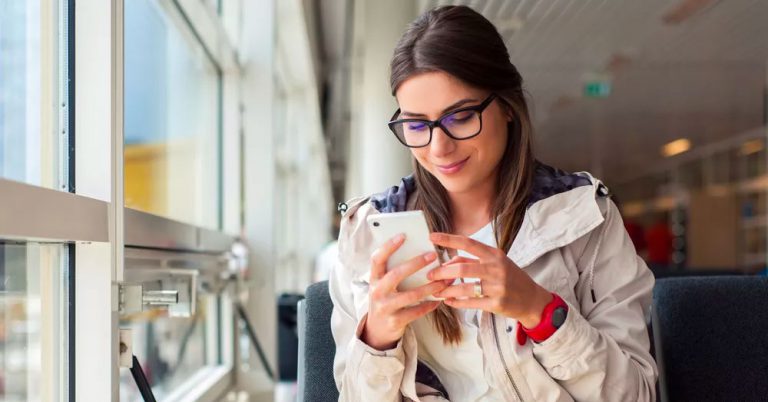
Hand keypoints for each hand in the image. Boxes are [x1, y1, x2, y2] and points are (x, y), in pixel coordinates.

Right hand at [361, 233, 451, 349]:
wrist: (377, 330)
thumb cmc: (385, 300)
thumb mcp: (383, 285)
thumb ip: (394, 271)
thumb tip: (419, 253)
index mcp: (374, 279)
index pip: (377, 259)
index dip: (388, 246)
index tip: (403, 235)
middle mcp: (377, 292)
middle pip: (396, 274)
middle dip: (415, 264)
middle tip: (433, 255)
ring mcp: (385, 307)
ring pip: (410, 295)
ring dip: (429, 286)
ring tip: (444, 280)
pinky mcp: (395, 321)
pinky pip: (416, 312)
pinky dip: (429, 305)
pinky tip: (439, 299)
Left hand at [427, 232, 552, 327]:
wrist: (532, 300)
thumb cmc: (511, 278)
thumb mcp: (495, 264)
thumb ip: (472, 260)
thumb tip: (447, 262)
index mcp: (495, 255)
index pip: (468, 243)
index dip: (449, 239)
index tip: (432, 236)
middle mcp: (496, 269)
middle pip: (462, 267)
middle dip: (442, 272)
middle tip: (430, 275)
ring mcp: (497, 287)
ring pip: (464, 287)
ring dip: (447, 290)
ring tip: (436, 291)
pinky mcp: (497, 304)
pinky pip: (471, 303)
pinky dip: (456, 302)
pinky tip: (448, 302)